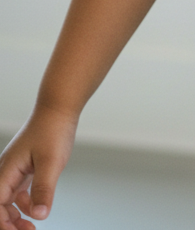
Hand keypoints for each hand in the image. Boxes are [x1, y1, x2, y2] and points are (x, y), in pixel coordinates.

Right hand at [0, 109, 76, 228]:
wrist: (59, 107)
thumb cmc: (53, 130)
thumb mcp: (51, 162)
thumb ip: (43, 189)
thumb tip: (40, 215)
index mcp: (6, 171)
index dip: (3, 222)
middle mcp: (6, 171)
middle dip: (9, 223)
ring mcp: (14, 169)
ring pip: (8, 201)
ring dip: (16, 216)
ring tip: (31, 226)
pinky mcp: (25, 167)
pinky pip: (18, 192)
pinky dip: (24, 203)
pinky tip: (35, 207)